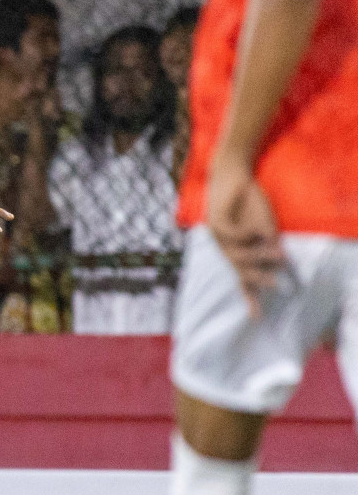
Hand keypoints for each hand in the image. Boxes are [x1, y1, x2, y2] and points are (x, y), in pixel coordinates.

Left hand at [205, 161, 284, 317]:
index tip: (256, 317)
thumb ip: (268, 244)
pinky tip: (256, 231)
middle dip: (256, 280)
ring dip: (259, 256)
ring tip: (279, 255)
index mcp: (236, 253)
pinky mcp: (215, 223)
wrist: (234, 178)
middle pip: (239, 270)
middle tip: (274, 285)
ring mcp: (217, 237)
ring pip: (238, 255)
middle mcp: (224, 249)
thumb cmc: (250, 204)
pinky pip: (233, 236)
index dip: (249, 297)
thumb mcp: (264, 227)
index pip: (242, 279)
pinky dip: (246, 235)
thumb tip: (280, 264)